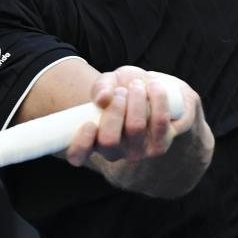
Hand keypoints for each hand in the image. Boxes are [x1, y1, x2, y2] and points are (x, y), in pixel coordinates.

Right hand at [65, 65, 202, 166]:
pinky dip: (157, 99)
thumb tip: (103, 99)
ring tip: (137, 86)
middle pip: (109, 140)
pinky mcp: (159, 146)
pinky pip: (159, 122)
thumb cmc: (123, 88)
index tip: (88, 123)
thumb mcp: (109, 81)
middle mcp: (113, 152)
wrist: (152, 90)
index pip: (77, 155)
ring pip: (135, 128)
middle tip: (121, 91)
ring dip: (136, 100)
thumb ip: (101, 87)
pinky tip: (154, 87)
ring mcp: (136, 152)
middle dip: (115, 109)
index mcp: (92, 140)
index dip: (81, 144)